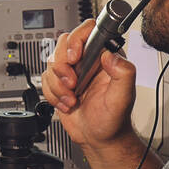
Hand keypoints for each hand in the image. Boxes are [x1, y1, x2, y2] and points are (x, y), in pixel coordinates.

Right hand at [41, 18, 137, 148]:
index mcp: (104, 56)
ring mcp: (72, 71)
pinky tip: (67, 103)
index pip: (88, 30)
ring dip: (58, 86)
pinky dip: (53, 95)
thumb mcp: (124, 97)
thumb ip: (124, 72)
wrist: (99, 138)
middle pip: (62, 44)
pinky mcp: (59, 82)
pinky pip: (45, 80)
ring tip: (72, 99)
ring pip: (51, 63)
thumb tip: (110, 54)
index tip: (74, 58)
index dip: (76, 40)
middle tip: (73, 84)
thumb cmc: (114, 119)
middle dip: (62, 68)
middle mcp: (87, 60)